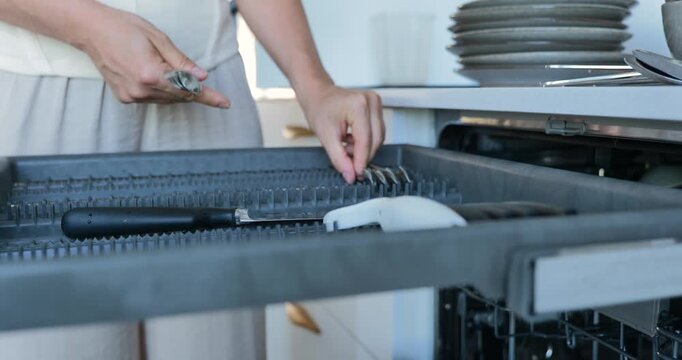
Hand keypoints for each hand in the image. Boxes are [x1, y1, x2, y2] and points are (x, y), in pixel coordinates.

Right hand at [76, 5, 229, 107]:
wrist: (91, 31)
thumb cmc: (125, 28)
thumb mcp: (159, 39)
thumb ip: (181, 62)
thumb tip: (202, 77)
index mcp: (151, 74)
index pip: (188, 89)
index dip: (209, 97)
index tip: (225, 103)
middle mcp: (141, 90)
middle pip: (179, 96)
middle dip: (192, 88)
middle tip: (200, 80)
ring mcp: (132, 96)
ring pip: (167, 99)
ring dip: (175, 89)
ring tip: (163, 68)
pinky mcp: (125, 98)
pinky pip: (153, 98)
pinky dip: (161, 90)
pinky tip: (154, 75)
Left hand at [302, 85, 384, 183]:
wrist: (318, 95)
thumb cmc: (319, 110)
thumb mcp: (325, 137)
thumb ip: (339, 158)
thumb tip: (351, 175)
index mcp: (358, 106)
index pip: (365, 140)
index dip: (361, 160)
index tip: (356, 174)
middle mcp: (371, 101)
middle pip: (375, 139)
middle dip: (363, 156)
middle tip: (350, 166)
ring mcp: (376, 102)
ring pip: (378, 137)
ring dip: (364, 149)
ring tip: (346, 147)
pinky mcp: (376, 107)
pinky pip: (377, 132)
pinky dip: (365, 142)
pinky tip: (351, 140)